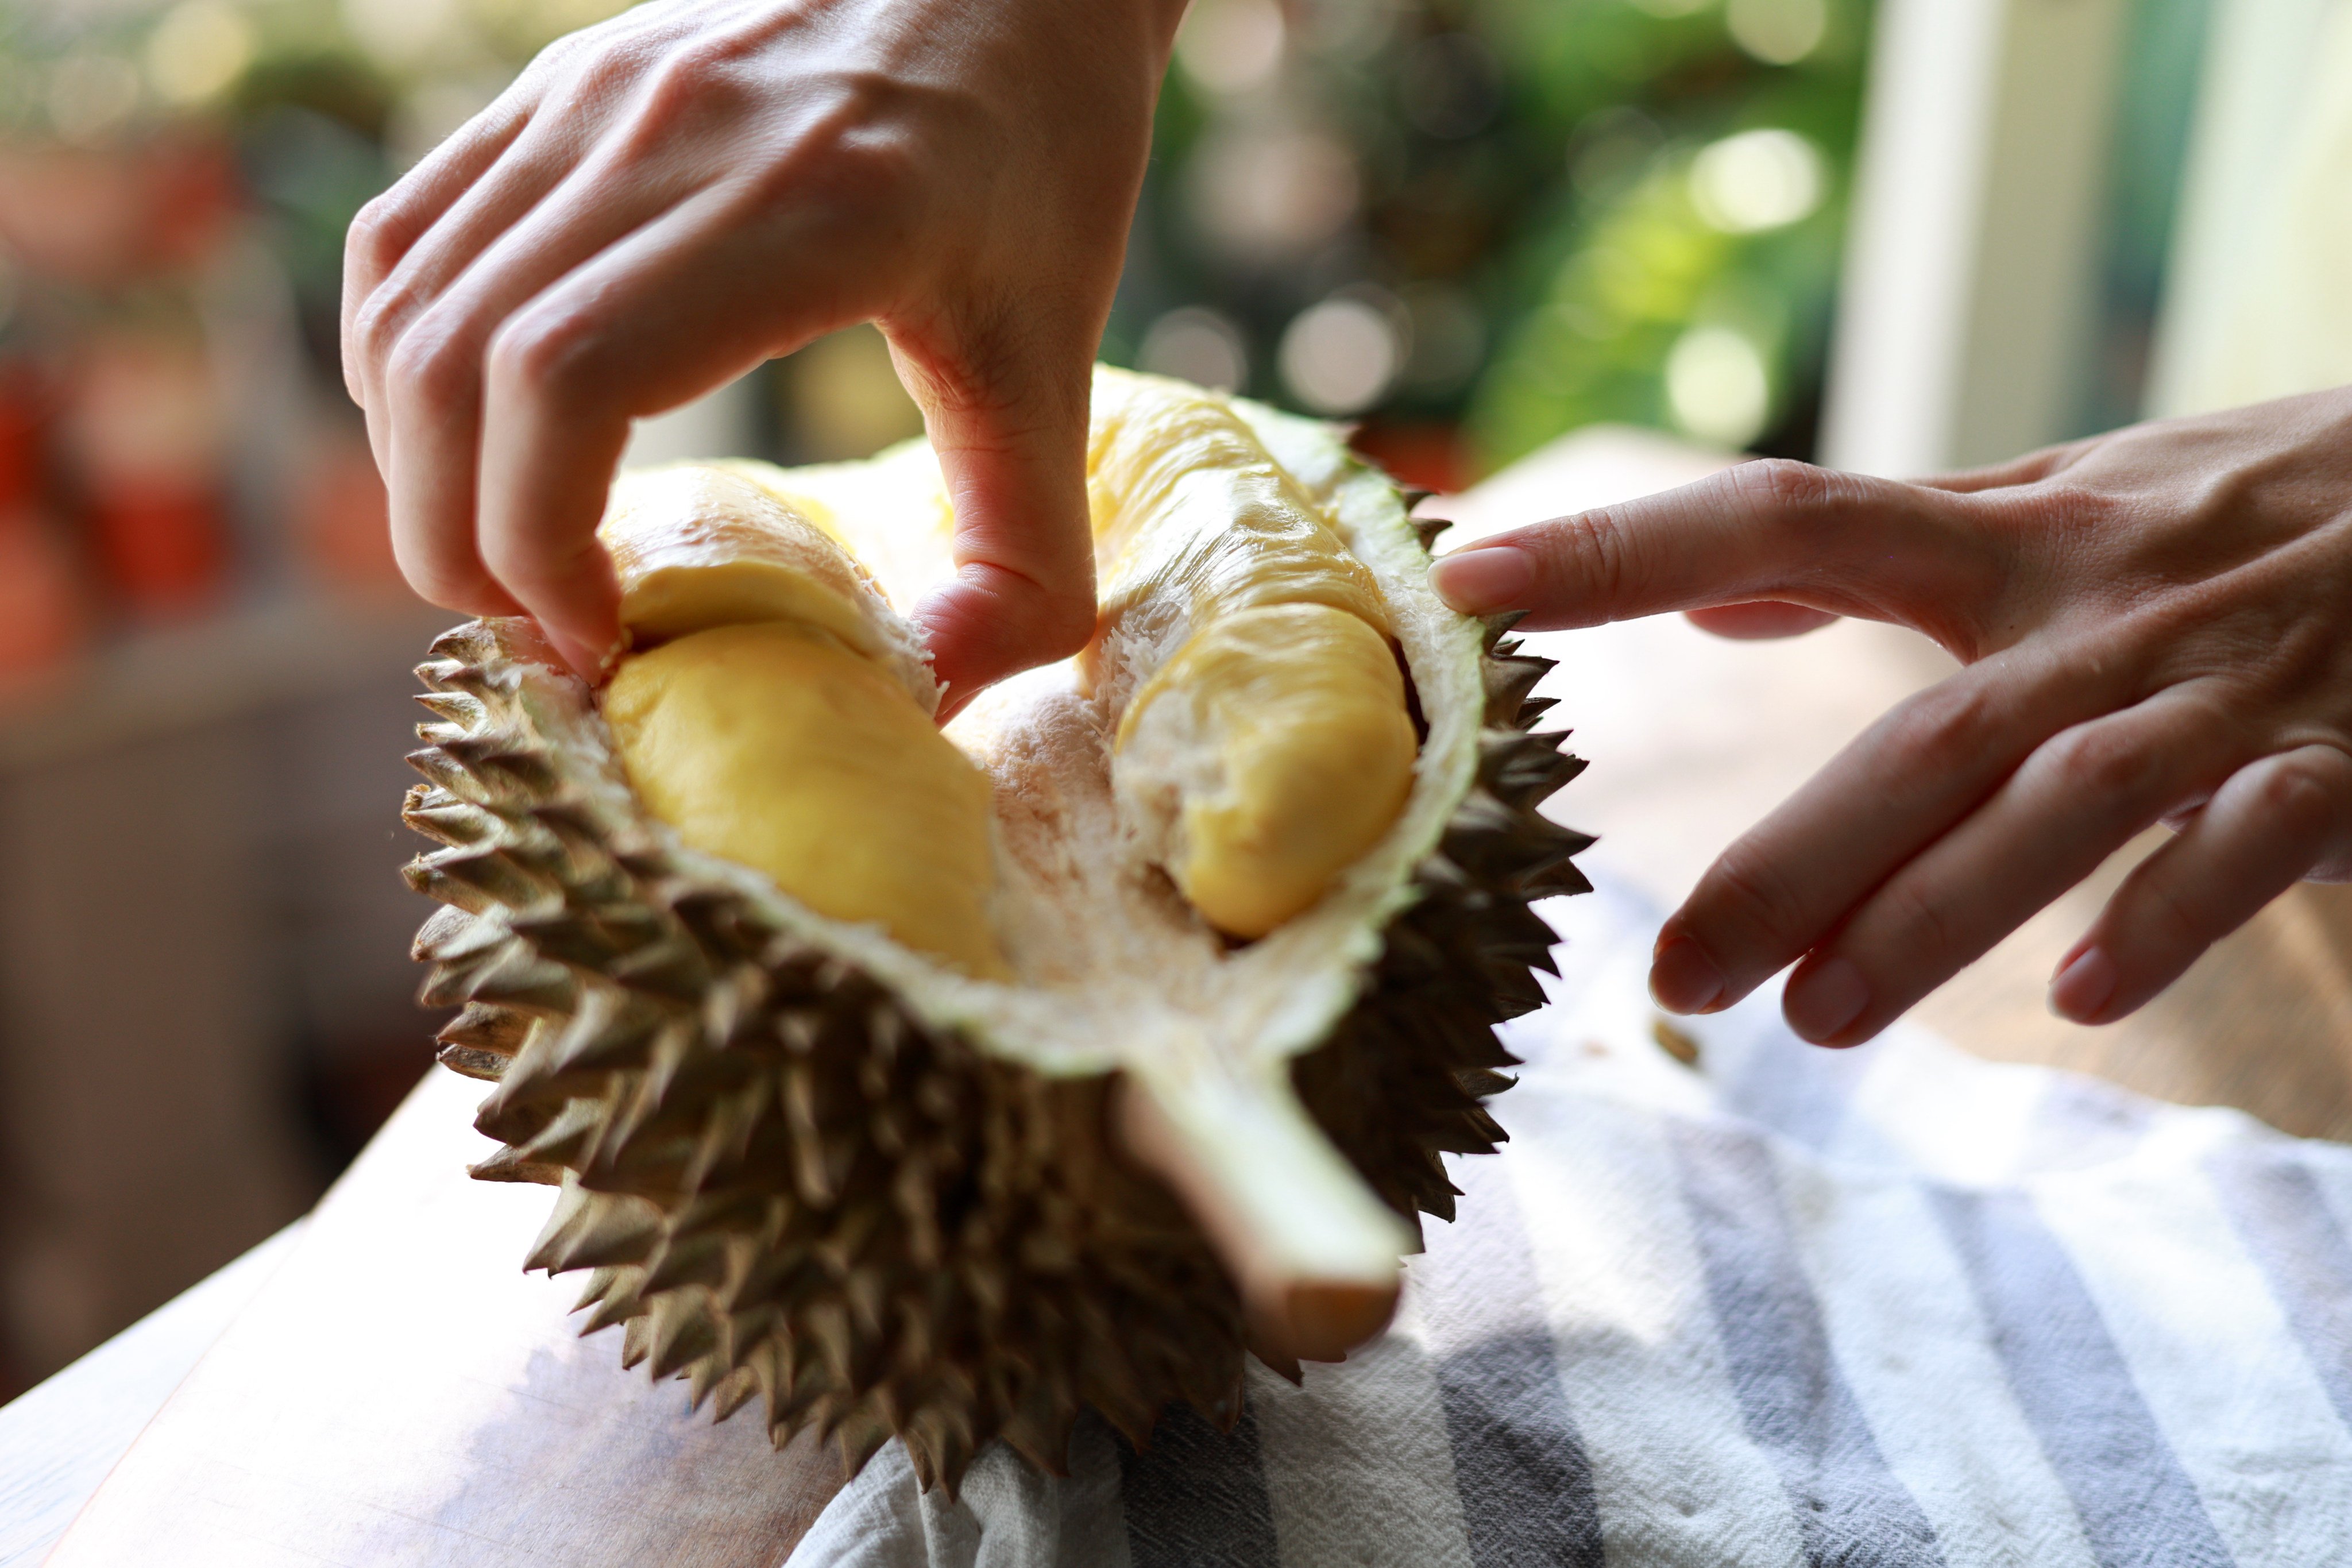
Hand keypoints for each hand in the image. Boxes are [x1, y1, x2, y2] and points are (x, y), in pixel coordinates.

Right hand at [342, 0, 1182, 704]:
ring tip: (502, 560)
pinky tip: (468, 443)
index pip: (566, 379)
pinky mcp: (558, 84)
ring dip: (420, 468)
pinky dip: (399, 362)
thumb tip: (942, 697)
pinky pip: (407, 237)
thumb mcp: (1060, 361)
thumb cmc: (1041, 156)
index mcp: (805, 212)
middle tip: (541, 633)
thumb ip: (1030, 553)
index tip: (601, 636)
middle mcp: (669, 136)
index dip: (538, 541)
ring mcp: (592, 97)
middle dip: (461, 542)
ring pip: (406, 307)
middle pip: (452, 365)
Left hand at [1431, 388, 2351, 1041]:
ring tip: (1815, 1018)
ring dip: (1932, 913)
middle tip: (1675, 976)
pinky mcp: (2339, 763)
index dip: (1624, 546)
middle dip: (1795, 855)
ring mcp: (2216, 691)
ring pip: (2052, 804)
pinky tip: (2076, 1002)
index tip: (1466, 576)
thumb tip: (1714, 604)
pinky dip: (2164, 917)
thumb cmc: (2239, 507)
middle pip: (1915, 732)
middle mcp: (2092, 609)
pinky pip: (2245, 845)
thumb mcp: (2059, 501)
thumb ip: (1889, 547)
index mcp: (2011, 535)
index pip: (1783, 519)